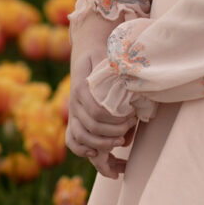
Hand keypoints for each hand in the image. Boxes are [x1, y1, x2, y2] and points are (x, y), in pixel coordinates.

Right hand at [67, 12, 137, 177]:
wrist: (87, 48)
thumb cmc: (102, 53)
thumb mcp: (109, 56)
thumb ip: (116, 68)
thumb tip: (130, 82)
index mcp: (82, 87)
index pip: (96, 111)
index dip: (114, 120)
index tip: (131, 119)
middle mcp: (74, 102)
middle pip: (89, 127)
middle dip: (111, 134)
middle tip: (130, 130)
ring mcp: (73, 111)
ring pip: (79, 137)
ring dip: (100, 146)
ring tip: (120, 147)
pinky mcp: (75, 118)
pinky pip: (72, 141)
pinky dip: (82, 151)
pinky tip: (98, 156)